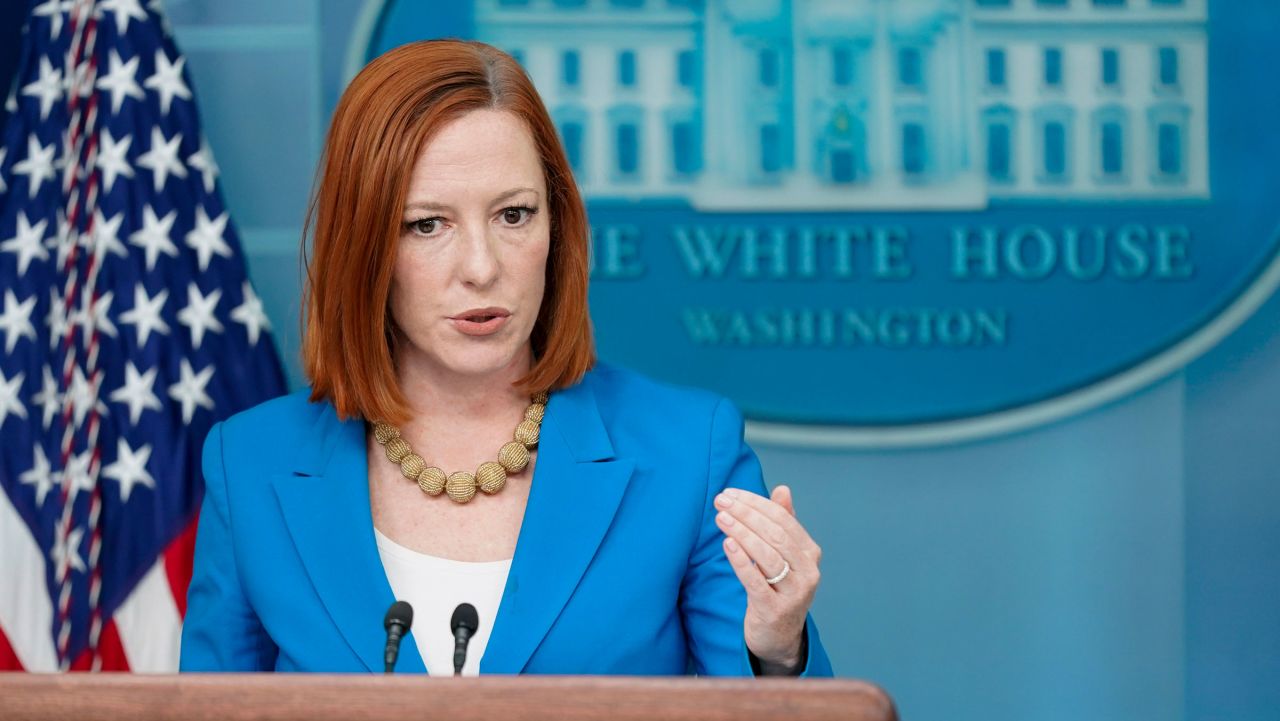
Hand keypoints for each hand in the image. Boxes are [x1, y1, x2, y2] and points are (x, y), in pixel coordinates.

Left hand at [714, 485, 820, 672]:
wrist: (779, 637)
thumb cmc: (778, 589)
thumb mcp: (784, 557)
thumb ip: (784, 523)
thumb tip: (783, 489)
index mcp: (810, 553)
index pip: (783, 520)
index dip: (756, 503)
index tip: (731, 493)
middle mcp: (807, 572)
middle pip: (775, 535)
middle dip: (746, 514)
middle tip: (721, 501)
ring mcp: (793, 593)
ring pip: (767, 556)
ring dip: (742, 533)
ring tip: (721, 518)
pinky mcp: (774, 610)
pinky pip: (756, 581)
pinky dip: (742, 561)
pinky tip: (727, 544)